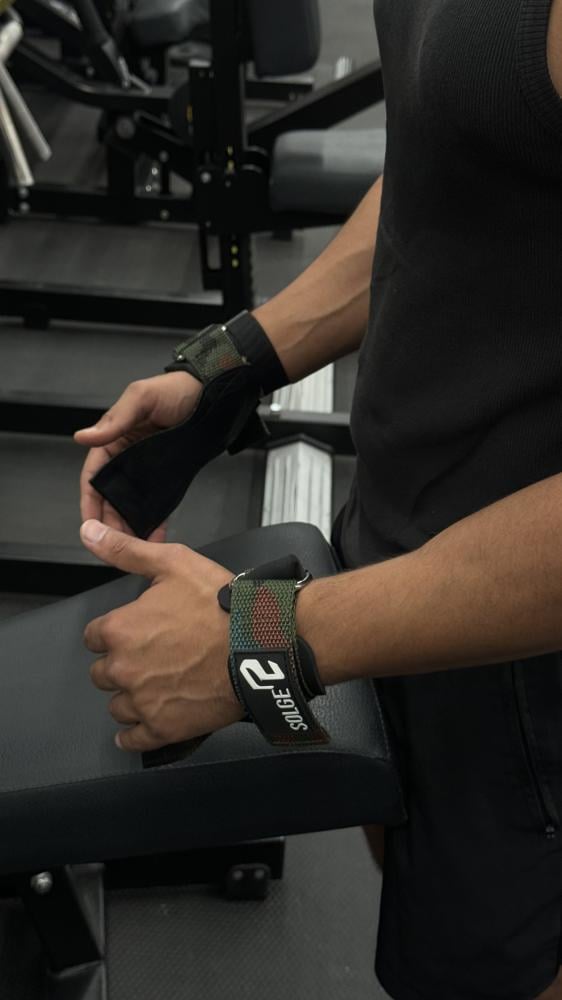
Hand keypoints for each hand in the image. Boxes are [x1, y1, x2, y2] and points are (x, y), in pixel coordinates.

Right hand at [75, 372, 201, 540]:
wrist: (215, 394)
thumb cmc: (178, 389)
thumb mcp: (142, 398)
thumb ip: (115, 421)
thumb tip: (84, 436)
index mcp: (114, 436)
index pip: (94, 475)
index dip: (90, 500)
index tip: (90, 524)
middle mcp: (128, 455)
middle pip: (111, 495)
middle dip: (110, 520)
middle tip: (114, 543)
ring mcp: (148, 467)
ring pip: (132, 502)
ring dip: (130, 524)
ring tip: (133, 546)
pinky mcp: (168, 474)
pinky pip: (157, 501)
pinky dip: (154, 519)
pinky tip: (154, 536)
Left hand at [81, 519, 242, 751]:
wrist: (261, 643)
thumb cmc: (221, 604)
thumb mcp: (173, 563)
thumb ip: (125, 550)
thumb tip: (89, 532)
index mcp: (119, 629)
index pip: (95, 637)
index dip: (115, 632)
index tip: (136, 632)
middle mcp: (123, 669)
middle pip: (103, 673)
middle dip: (122, 665)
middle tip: (153, 657)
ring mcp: (142, 702)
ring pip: (118, 705)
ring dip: (132, 697)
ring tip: (159, 685)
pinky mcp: (163, 728)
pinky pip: (133, 739)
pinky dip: (135, 734)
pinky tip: (145, 724)